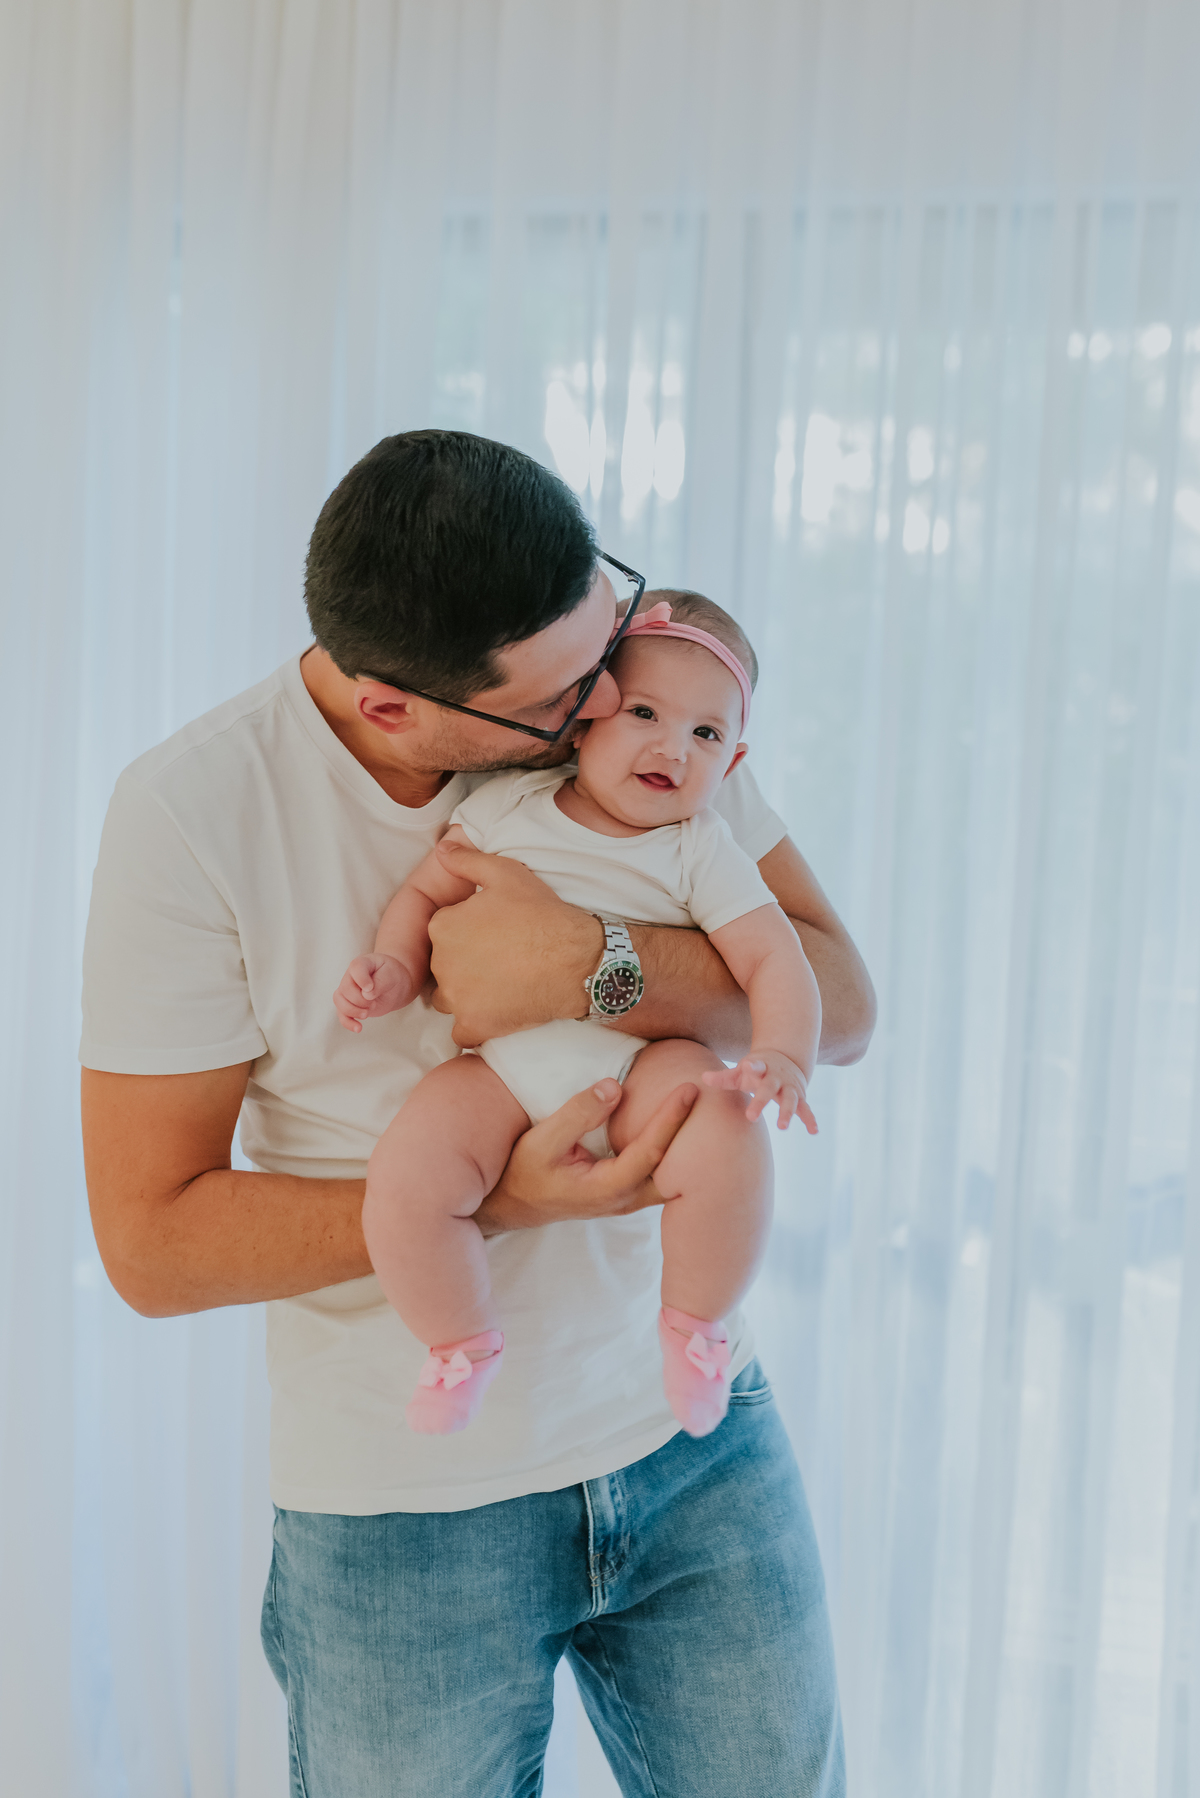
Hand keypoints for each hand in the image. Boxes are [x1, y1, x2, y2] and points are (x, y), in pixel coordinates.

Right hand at [333, 954, 412, 1031]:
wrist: (395, 985)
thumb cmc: (392, 975)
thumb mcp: (392, 974)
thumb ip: (381, 981)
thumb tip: (366, 995)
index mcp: (362, 963)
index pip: (356, 967)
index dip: (361, 980)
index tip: (371, 988)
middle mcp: (350, 976)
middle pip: (345, 988)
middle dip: (360, 1000)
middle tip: (374, 1003)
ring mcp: (347, 991)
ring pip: (339, 1001)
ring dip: (353, 1011)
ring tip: (367, 1014)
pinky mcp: (349, 1005)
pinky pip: (342, 1014)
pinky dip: (348, 1023)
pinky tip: (358, 1028)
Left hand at [428, 839, 602, 1046]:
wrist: (576, 961)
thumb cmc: (542, 914)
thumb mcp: (506, 873)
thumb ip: (468, 860)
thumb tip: (443, 847)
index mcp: (443, 926)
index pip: (444, 930)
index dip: (469, 930)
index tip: (494, 932)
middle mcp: (441, 964)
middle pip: (445, 965)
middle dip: (465, 961)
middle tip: (501, 956)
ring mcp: (457, 999)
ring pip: (451, 998)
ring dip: (468, 993)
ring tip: (501, 983)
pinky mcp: (474, 1026)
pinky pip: (463, 1031)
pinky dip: (477, 1024)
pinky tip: (499, 1012)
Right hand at [477, 1077, 697, 1233]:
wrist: (514, 1204)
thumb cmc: (525, 1172)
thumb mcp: (542, 1141)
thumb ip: (578, 1114)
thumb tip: (614, 1087)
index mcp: (608, 1187)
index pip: (651, 1151)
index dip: (671, 1119)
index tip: (689, 1089)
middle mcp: (626, 1198)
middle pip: (675, 1169)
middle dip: (696, 1137)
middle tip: (719, 1101)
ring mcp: (629, 1199)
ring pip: (671, 1176)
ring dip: (689, 1147)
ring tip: (709, 1113)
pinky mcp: (627, 1192)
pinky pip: (661, 1175)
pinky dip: (676, 1154)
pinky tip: (687, 1132)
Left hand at [702, 1051, 817, 1131]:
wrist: (786, 1059)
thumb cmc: (757, 1069)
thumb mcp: (742, 1070)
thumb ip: (725, 1077)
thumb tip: (703, 1078)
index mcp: (761, 1068)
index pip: (756, 1066)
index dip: (753, 1066)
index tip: (748, 1066)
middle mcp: (777, 1078)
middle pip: (769, 1088)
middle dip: (761, 1101)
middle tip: (751, 1116)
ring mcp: (790, 1087)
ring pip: (790, 1100)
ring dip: (787, 1112)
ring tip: (781, 1126)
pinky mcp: (800, 1097)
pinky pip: (806, 1109)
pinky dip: (810, 1119)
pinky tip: (814, 1131)